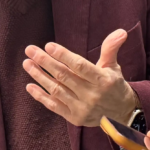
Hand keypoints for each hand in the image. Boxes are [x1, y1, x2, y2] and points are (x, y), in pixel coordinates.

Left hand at [23, 29, 138, 127]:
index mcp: (102, 80)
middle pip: (64, 76)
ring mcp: (82, 108)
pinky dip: (41, 96)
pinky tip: (29, 86)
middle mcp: (92, 95)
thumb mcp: (113, 66)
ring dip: (39, 76)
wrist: (121, 114)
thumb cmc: (113, 85)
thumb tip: (121, 31)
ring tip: (27, 64)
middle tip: (30, 50)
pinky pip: (54, 106)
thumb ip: (111, 48)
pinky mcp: (75, 118)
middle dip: (45, 62)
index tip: (48, 46)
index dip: (63, 56)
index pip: (80, 66)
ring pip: (56, 90)